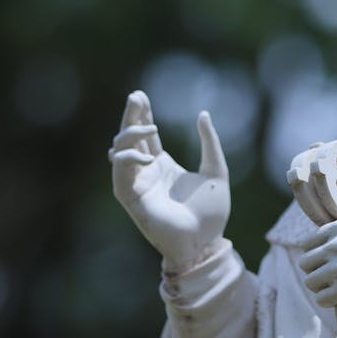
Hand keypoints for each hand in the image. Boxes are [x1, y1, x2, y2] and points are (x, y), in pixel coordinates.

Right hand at [109, 90, 229, 268]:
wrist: (206, 241)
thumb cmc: (212, 213)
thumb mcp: (217, 170)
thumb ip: (210, 143)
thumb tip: (202, 114)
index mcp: (163, 165)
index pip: (147, 135)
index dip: (141, 115)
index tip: (140, 96)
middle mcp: (147, 172)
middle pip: (130, 138)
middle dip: (130, 117)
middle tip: (135, 97)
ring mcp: (137, 184)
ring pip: (119, 152)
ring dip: (128, 135)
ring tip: (148, 126)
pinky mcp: (132, 198)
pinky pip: (120, 175)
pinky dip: (127, 160)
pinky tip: (146, 156)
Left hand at [298, 219, 336, 307]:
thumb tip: (333, 251)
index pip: (308, 244)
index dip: (318, 257)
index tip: (330, 264)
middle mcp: (335, 244)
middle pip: (306, 264)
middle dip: (317, 273)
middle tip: (335, 280)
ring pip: (311, 282)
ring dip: (323, 288)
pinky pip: (322, 299)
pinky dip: (330, 302)